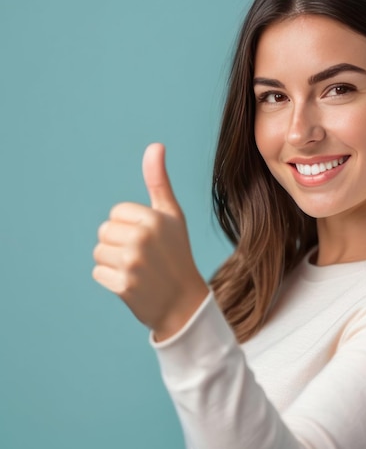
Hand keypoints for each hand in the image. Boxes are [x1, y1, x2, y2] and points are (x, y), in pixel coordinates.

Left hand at [92, 143, 208, 340]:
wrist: (185, 302)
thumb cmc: (177, 254)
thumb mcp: (172, 216)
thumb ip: (159, 181)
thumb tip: (155, 145)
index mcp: (154, 218)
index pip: (117, 213)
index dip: (130, 226)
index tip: (150, 240)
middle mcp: (142, 238)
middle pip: (104, 231)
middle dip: (119, 243)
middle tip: (143, 257)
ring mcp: (132, 263)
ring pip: (99, 252)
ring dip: (113, 262)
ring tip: (138, 270)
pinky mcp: (123, 285)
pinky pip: (98, 273)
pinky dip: (111, 280)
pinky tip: (132, 284)